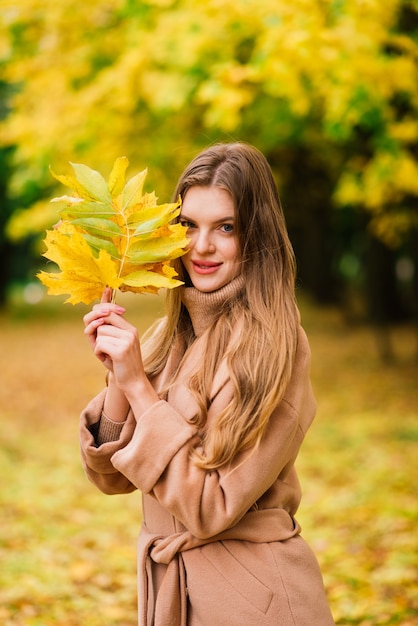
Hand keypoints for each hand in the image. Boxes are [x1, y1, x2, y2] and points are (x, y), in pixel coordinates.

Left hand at [84, 288, 159, 416]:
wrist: (132, 383)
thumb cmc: (120, 365)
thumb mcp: (114, 345)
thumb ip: (106, 331)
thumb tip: (95, 315)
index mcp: (130, 329)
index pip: (112, 311)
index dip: (104, 303)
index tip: (106, 288)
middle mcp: (130, 331)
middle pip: (103, 319)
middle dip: (94, 329)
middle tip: (96, 343)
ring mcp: (127, 340)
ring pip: (100, 333)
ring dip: (97, 346)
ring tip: (106, 356)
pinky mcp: (121, 350)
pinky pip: (100, 344)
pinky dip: (98, 353)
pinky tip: (106, 360)